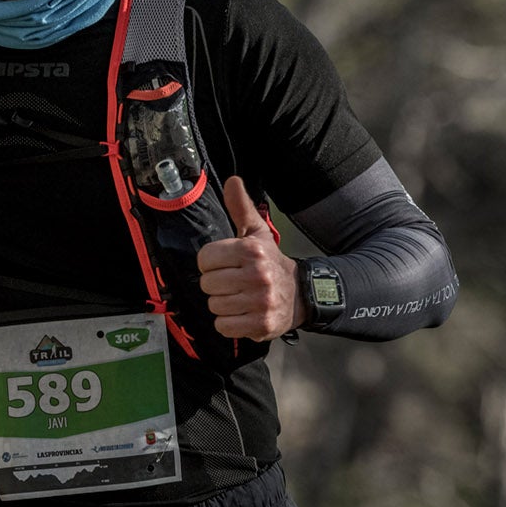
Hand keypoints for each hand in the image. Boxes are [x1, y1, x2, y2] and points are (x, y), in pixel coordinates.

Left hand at [195, 176, 303, 341]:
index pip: (205, 258)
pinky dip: (228, 323)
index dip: (210, 263)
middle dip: (216, 285)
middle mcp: (258, 275)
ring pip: (214, 306)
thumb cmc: (270, 262)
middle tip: (233, 283)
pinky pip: (223, 326)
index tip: (224, 265)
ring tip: (239, 298)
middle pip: (207, 284)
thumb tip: (232, 180)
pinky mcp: (262, 324)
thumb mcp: (257, 233)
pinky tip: (242, 314)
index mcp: (252, 250)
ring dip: (222, 304)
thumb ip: (240, 207)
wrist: (300, 295)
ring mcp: (261, 301)